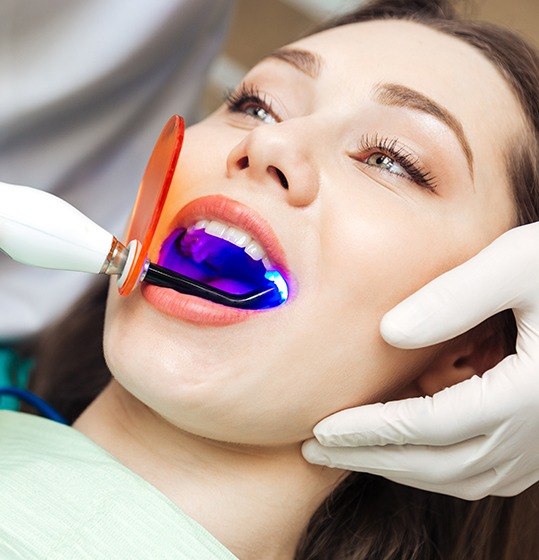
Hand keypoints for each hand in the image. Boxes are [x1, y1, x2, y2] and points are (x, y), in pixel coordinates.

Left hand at [302, 223, 538, 499]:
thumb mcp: (519, 264)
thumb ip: (455, 297)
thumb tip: (388, 332)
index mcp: (528, 391)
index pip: (430, 426)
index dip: (371, 431)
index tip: (322, 429)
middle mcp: (537, 431)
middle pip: (439, 463)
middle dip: (372, 459)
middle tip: (317, 450)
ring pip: (462, 477)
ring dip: (402, 469)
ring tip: (351, 454)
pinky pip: (484, 473)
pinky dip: (438, 469)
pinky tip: (411, 452)